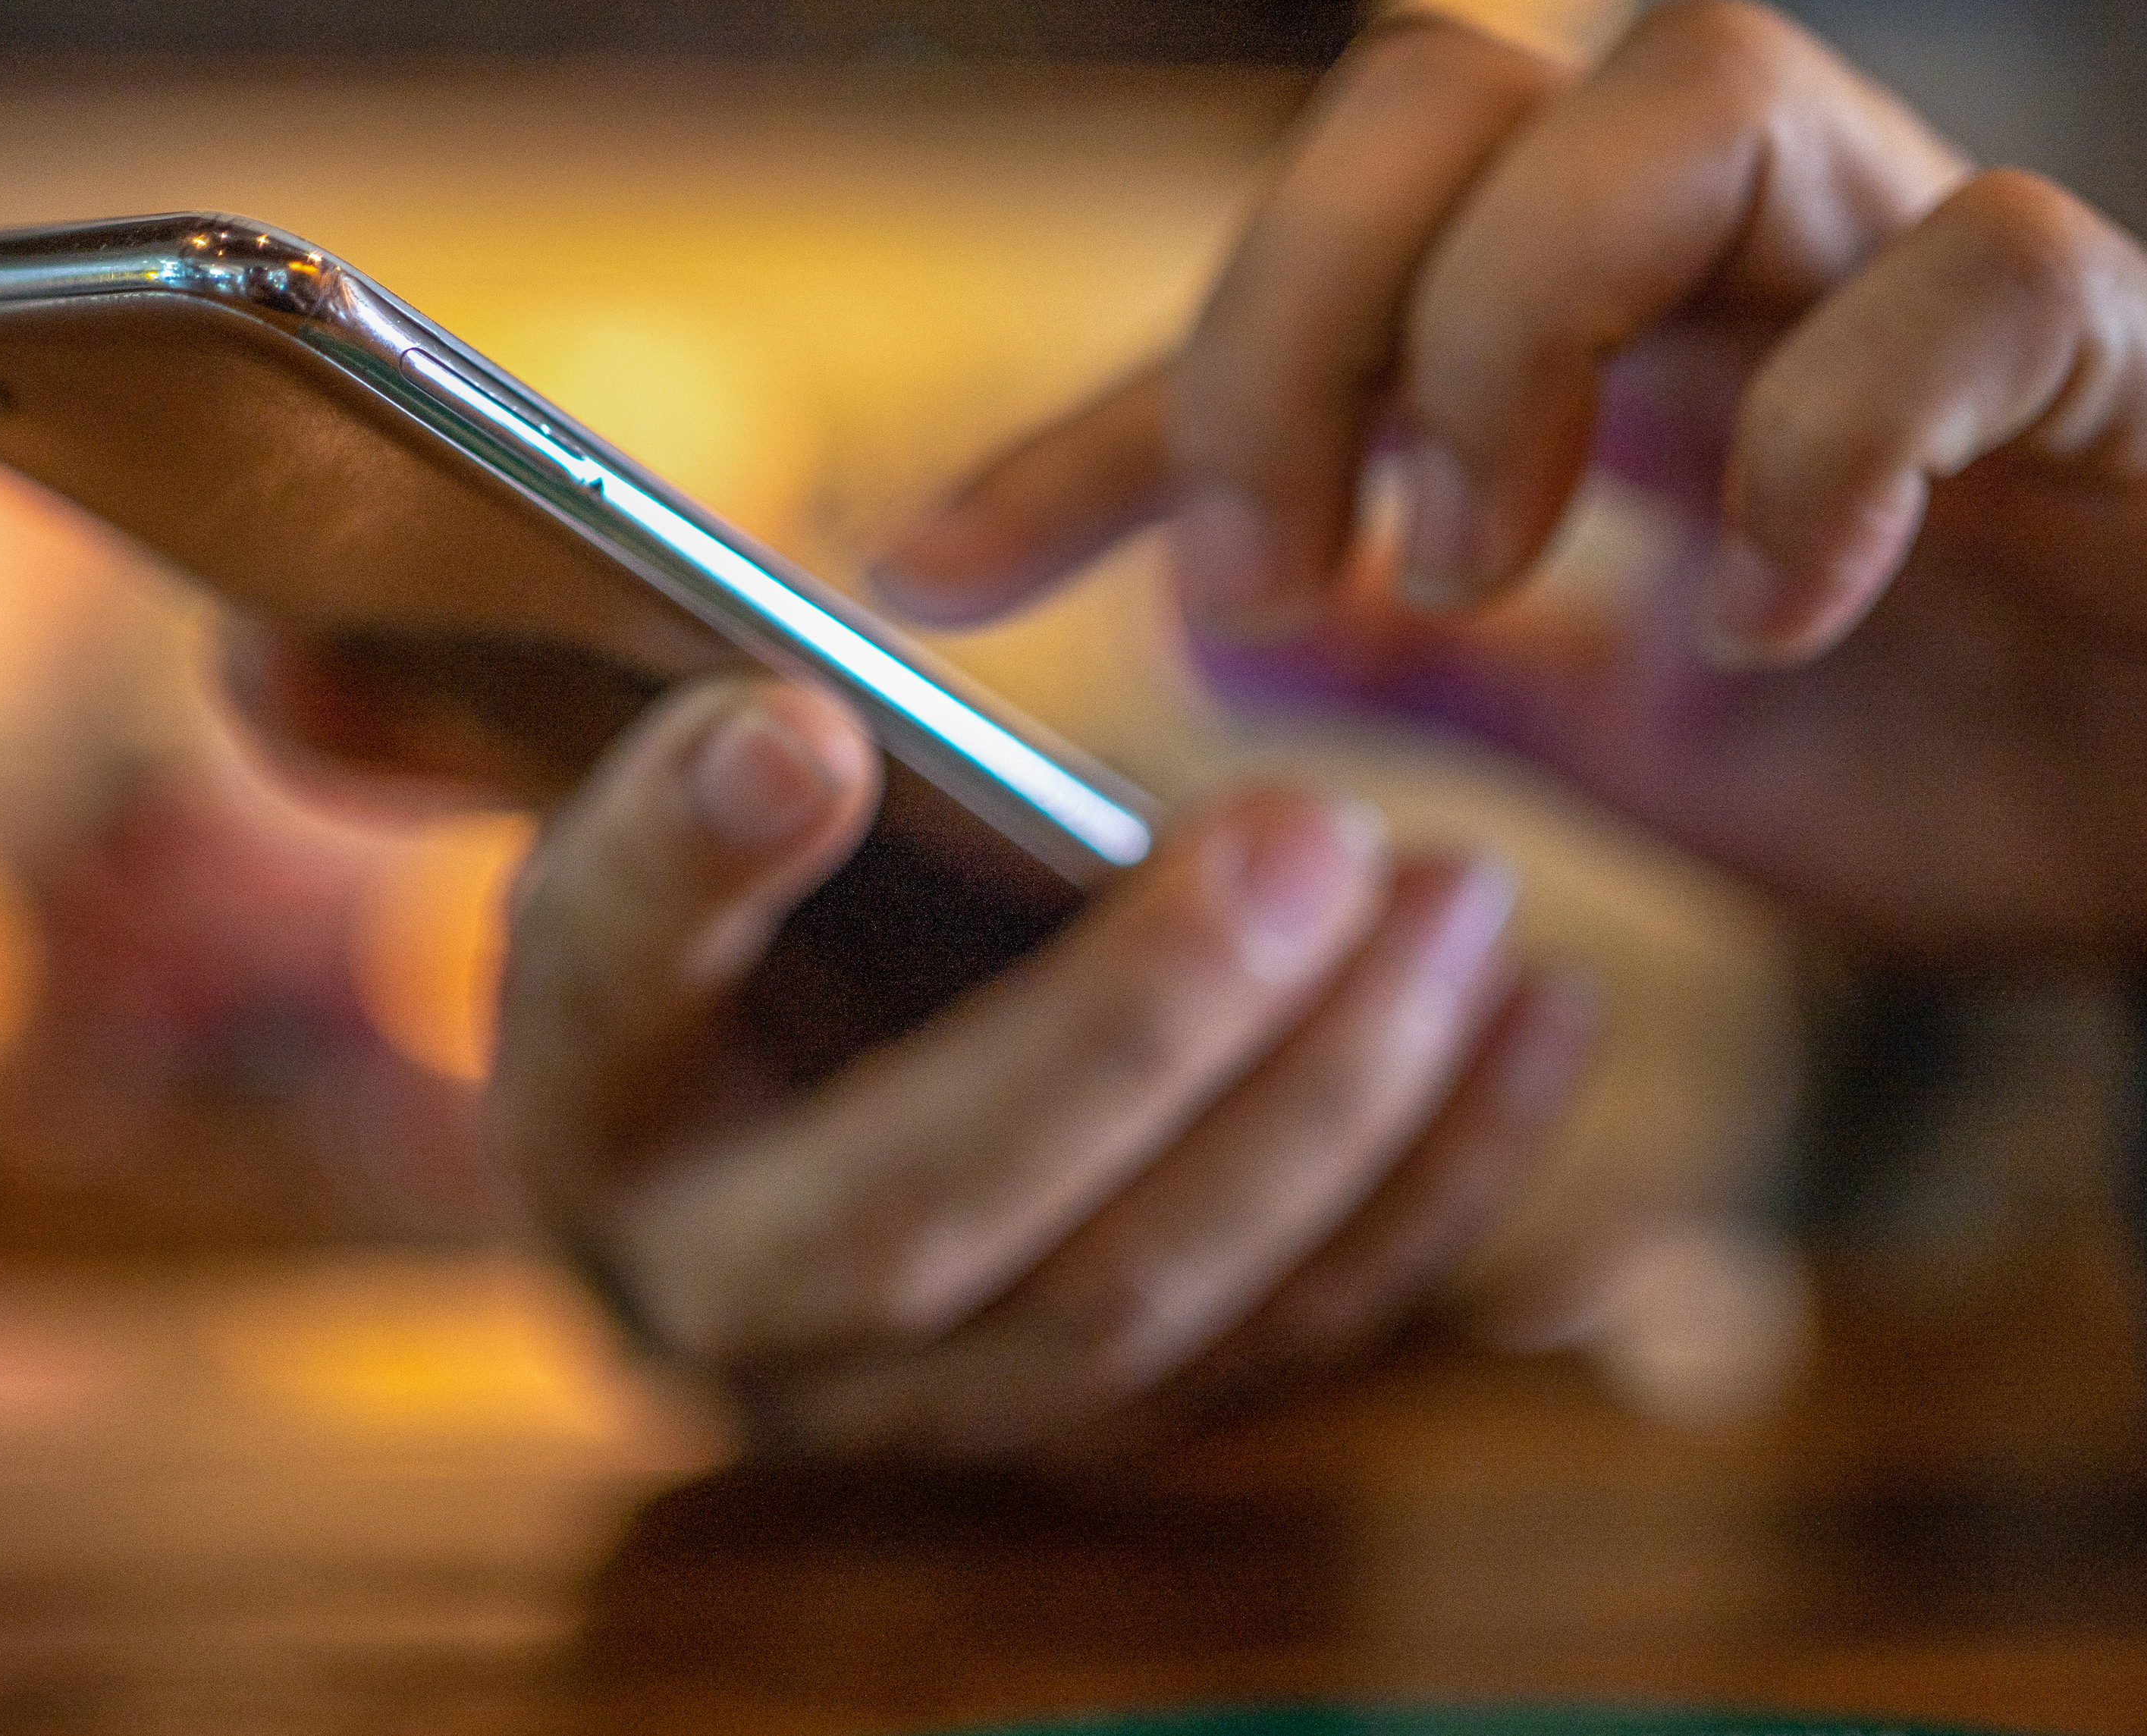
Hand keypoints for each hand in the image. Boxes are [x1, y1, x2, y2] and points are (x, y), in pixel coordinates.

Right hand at [489, 672, 1590, 1458]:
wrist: (749, 1132)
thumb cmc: (707, 945)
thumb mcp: (646, 848)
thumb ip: (681, 802)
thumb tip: (772, 737)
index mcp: (603, 1142)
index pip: (621, 991)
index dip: (711, 869)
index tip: (817, 726)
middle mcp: (748, 1325)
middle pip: (965, 1218)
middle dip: (1155, 1024)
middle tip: (1313, 833)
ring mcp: (937, 1407)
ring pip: (1158, 1299)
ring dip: (1340, 1102)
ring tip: (1465, 899)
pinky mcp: (1102, 1419)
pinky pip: (1286, 1332)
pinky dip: (1430, 1182)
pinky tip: (1542, 1020)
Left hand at [877, 0, 2146, 990]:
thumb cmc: (1945, 750)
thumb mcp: (1620, 742)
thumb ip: (1434, 669)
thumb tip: (1209, 631)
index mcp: (1589, 327)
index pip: (1288, 277)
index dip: (1089, 413)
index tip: (929, 571)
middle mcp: (1735, 239)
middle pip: (1441, 86)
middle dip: (1294, 326)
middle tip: (1272, 582)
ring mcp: (1926, 260)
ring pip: (1683, 88)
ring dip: (1513, 333)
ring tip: (1471, 568)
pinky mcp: (2119, 345)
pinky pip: (1968, 277)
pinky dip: (1823, 446)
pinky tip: (1765, 620)